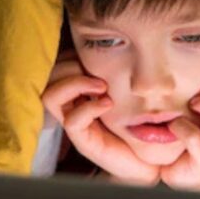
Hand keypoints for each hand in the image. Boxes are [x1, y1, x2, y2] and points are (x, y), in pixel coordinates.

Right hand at [41, 54, 159, 185]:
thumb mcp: (131, 89)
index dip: (71, 52)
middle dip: (71, 64)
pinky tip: (109, 104)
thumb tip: (120, 38)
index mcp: (80, 89)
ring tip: (102, 85)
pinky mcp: (84, 142)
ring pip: (50, 95)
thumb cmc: (140, 122)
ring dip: (75, 83)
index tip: (96, 52)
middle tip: (99, 70)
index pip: (59, 62)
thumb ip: (121, 68)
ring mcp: (75, 123)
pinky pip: (71, 120)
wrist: (150, 160)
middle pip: (48, 75)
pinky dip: (89, 107)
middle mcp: (72, 104)